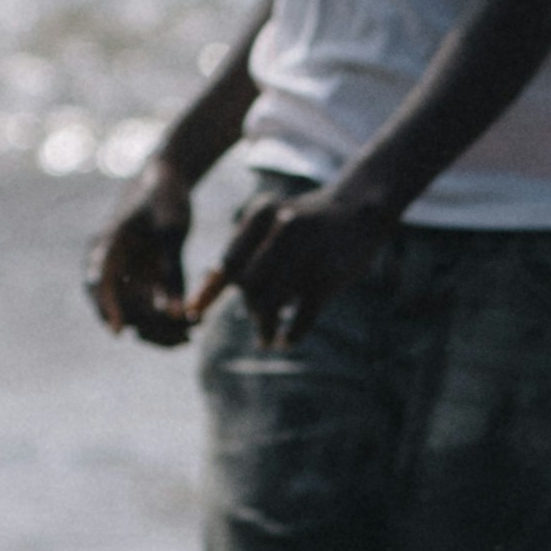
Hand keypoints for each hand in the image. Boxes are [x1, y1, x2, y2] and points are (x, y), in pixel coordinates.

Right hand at [86, 169, 199, 349]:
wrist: (163, 184)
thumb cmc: (164, 196)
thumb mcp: (172, 226)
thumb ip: (172, 267)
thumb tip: (174, 313)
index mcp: (108, 245)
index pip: (99, 280)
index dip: (105, 307)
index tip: (118, 332)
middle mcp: (111, 266)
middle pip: (120, 307)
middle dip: (149, 326)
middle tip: (185, 333)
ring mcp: (125, 278)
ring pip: (134, 318)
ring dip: (159, 332)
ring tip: (191, 333)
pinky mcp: (141, 284)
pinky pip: (149, 313)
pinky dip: (167, 324)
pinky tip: (193, 326)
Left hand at [197, 173, 382, 354]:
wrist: (358, 211)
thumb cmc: (304, 224)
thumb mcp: (271, 223)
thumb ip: (244, 248)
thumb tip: (210, 281)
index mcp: (261, 214)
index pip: (229, 262)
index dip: (209, 292)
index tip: (192, 314)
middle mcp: (283, 228)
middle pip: (249, 285)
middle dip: (250, 308)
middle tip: (256, 320)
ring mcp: (309, 251)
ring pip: (273, 302)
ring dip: (266, 326)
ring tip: (266, 338)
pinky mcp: (331, 273)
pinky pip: (304, 314)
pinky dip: (293, 332)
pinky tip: (287, 340)